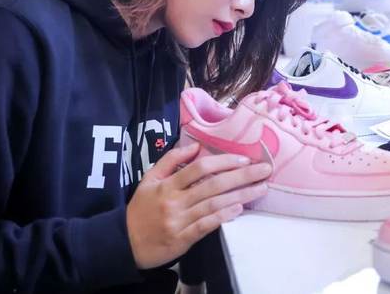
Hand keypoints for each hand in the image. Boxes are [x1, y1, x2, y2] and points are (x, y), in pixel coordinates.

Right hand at [126, 143, 271, 269]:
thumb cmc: (141, 209)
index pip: (200, 168)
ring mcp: (179, 221)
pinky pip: (206, 226)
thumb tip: (194, 145)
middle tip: (264, 170)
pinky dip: (223, 216)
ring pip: (214, 205)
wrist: (125, 243)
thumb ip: (170, 161)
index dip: (224, 162)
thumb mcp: (149, 180)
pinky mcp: (183, 239)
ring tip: (261, 188)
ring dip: (241, 195)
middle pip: (213, 185)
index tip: (244, 158)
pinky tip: (239, 209)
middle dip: (242, 175)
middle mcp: (175, 202)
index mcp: (168, 185)